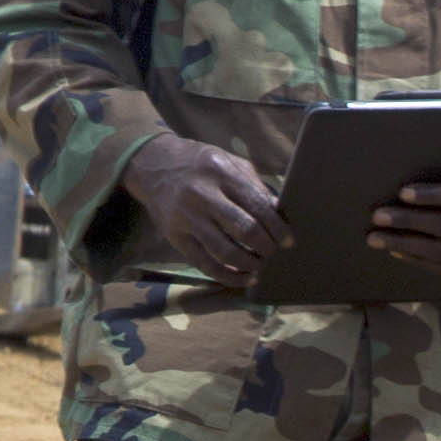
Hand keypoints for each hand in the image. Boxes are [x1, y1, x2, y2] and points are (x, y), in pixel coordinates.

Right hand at [124, 130, 284, 285]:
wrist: (153, 164)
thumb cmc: (200, 164)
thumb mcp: (228, 162)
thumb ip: (253, 185)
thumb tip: (279, 214)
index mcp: (221, 172)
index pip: (257, 205)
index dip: (277, 228)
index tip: (288, 241)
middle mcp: (203, 195)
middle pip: (244, 229)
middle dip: (266, 247)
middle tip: (273, 252)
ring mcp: (187, 217)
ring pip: (225, 251)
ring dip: (249, 264)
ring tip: (260, 266)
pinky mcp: (175, 237)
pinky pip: (205, 264)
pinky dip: (229, 276)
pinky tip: (244, 278)